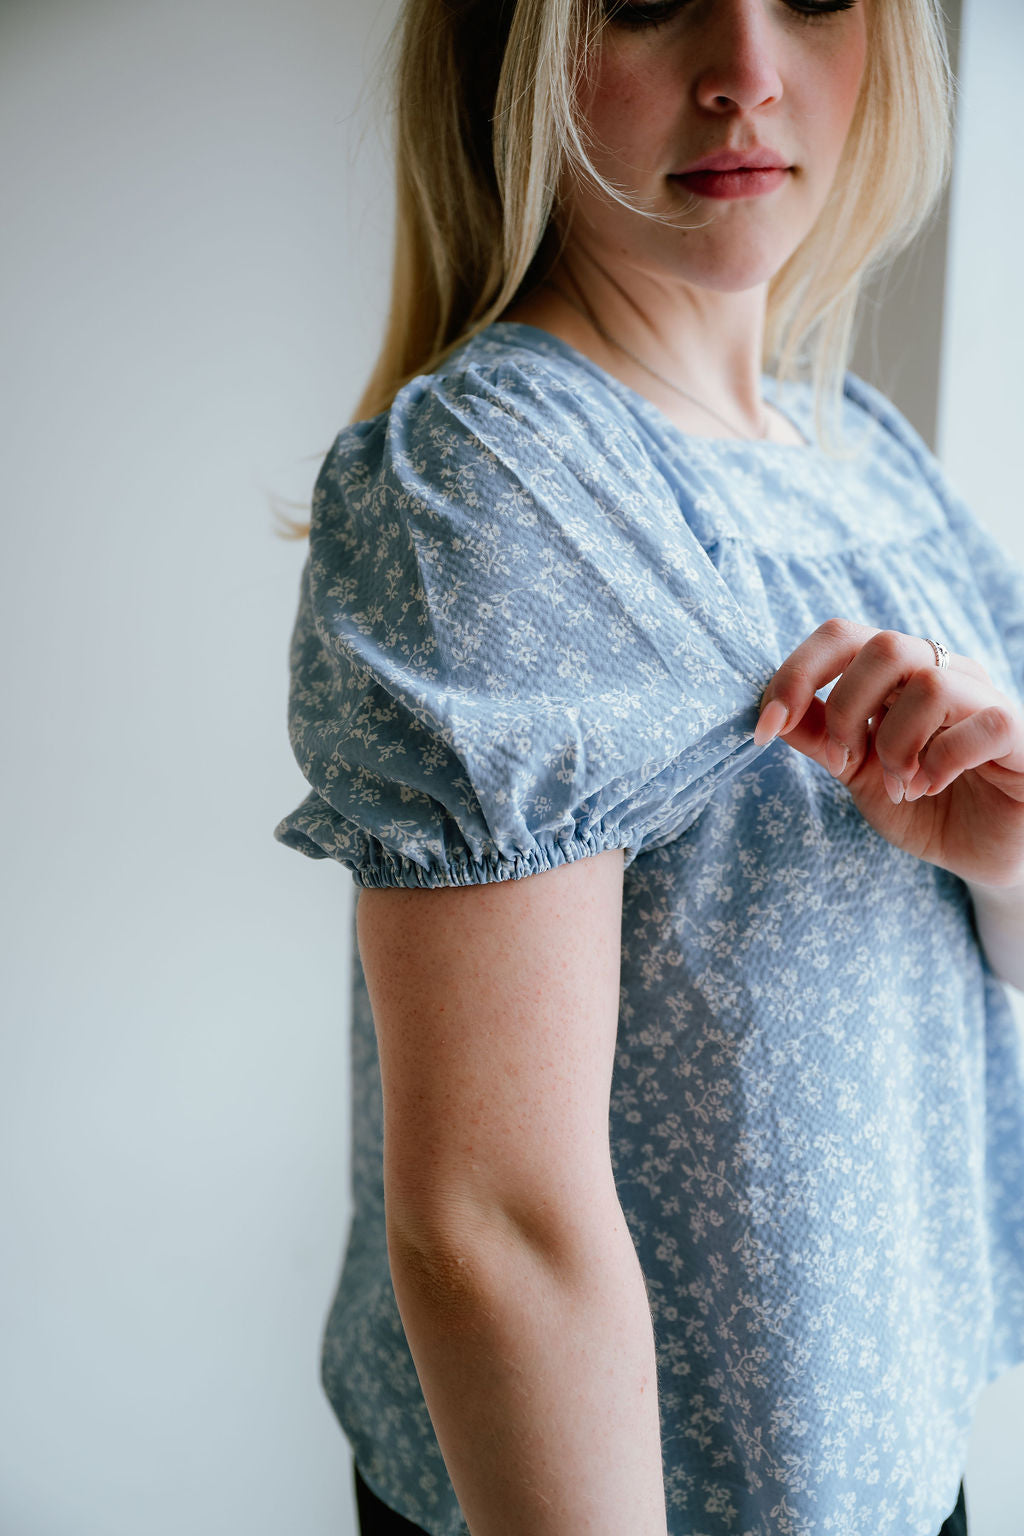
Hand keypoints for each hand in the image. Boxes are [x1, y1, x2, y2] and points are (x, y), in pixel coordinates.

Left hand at [754, 618, 1023, 890]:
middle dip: (845, 710)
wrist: (985, 855)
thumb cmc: (926, 807)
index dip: (796, 675)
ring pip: (929, 682)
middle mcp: (944, 672)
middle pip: (883, 645)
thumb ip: (819, 738)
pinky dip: (943, 760)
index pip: (842, 636)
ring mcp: (986, 699)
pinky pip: (985, 722)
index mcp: (899, 675)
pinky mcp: (1020, 734)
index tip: (765, 727)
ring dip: (895, 744)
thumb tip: (770, 712)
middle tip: (843, 762)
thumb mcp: (857, 774)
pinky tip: (932, 786)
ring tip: (897, 784)